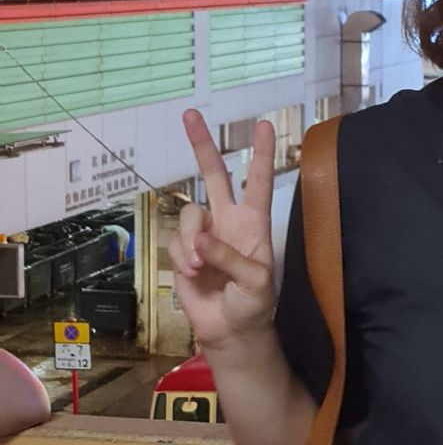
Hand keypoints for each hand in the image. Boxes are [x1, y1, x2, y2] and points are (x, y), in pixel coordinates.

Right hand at [167, 110, 277, 348]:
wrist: (231, 330)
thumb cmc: (253, 303)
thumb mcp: (255, 281)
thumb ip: (231, 257)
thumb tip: (200, 240)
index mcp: (254, 221)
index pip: (258, 179)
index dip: (260, 152)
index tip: (264, 124)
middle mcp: (228, 220)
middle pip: (213, 174)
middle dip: (201, 144)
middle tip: (190, 115)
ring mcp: (204, 234)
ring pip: (189, 212)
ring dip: (191, 237)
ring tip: (199, 265)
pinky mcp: (182, 251)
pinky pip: (174, 241)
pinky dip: (181, 255)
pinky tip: (193, 273)